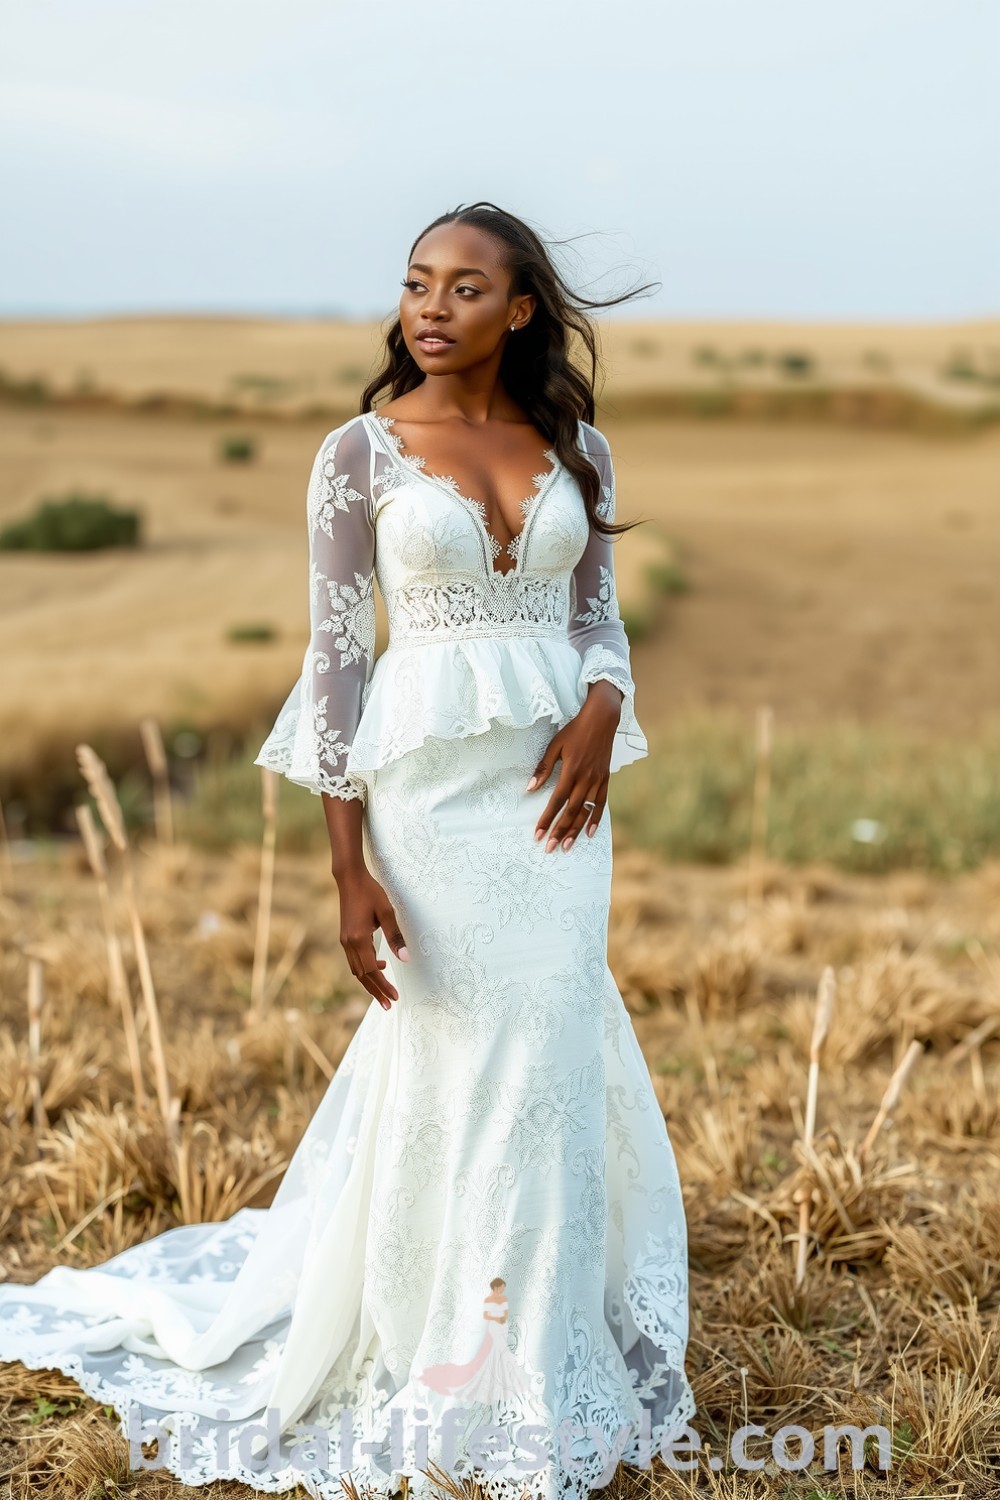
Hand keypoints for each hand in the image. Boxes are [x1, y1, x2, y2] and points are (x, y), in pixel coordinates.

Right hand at [336, 866, 408, 1010]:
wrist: (349, 879)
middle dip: (375, 991)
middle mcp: (348, 943)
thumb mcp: (386, 912)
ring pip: (356, 970)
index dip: (383, 986)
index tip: (395, 997)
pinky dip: (365, 968)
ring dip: (369, 983)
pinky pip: (354, 960)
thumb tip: (405, 958)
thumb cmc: (370, 892)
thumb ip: (395, 936)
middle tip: (389, 1005)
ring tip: (384, 993)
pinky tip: (380, 966)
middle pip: (362, 975)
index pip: (372, 971)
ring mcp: (345, 941)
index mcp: (358, 939)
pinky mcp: (345, 937)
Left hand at [525, 680, 622, 851]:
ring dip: (576, 830)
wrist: (602, 720)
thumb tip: (531, 788)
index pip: (556, 801)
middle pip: (571, 811)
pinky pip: (601, 803)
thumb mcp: (555, 745)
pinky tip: (590, 833)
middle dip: (560, 831)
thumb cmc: (575, 731)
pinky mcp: (606, 779)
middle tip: (550, 848)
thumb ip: (544, 768)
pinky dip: (596, 819)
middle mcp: (586, 779)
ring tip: (568, 846)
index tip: (538, 834)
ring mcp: (598, 780)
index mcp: (571, 770)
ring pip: (586, 811)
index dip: (547, 819)